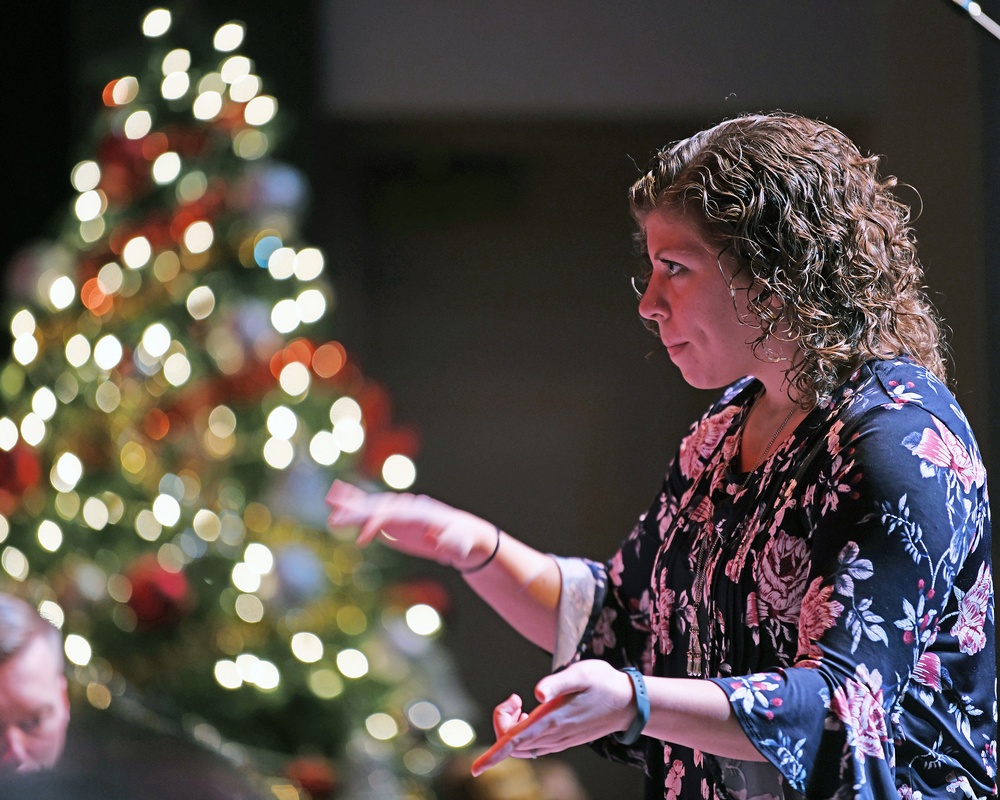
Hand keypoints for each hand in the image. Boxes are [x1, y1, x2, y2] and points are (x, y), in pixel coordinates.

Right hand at [325, 480, 496, 569]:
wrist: (462, 534)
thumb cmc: (463, 541)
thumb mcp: (460, 545)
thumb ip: (451, 544)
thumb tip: (439, 542)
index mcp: (420, 513)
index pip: (393, 515)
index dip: (377, 524)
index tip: (361, 540)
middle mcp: (407, 508)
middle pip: (378, 507)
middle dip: (358, 513)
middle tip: (335, 521)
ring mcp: (399, 512)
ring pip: (372, 505)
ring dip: (351, 505)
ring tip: (329, 502)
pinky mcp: (393, 520)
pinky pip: (371, 512)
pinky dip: (354, 507)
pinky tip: (336, 503)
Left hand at [490, 661, 637, 758]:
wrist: (628, 703)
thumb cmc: (603, 683)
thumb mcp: (582, 673)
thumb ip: (558, 682)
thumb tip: (536, 692)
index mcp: (552, 721)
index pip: (515, 742)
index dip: (493, 756)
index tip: (476, 769)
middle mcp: (553, 736)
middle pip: (511, 742)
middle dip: (502, 720)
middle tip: (515, 698)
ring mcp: (558, 741)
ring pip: (521, 746)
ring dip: (511, 727)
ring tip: (520, 703)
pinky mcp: (562, 740)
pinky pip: (532, 746)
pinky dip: (521, 732)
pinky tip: (530, 714)